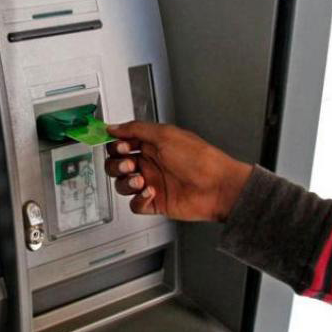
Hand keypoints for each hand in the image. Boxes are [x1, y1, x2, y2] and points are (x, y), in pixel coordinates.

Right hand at [104, 121, 252, 222]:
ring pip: (123, 185)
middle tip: (129, 164)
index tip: (119, 146)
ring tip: (140, 180)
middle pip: (117, 165)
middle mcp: (150, 164)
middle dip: (117, 164)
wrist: (218, 187)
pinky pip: (135, 204)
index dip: (115, 145)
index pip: (122, 144)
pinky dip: (138, 199)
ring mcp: (152, 183)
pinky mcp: (155, 202)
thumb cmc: (199, 159)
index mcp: (152, 145)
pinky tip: (150, 192)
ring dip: (126, 182)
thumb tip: (114, 127)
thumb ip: (136, 129)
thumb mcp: (165, 135)